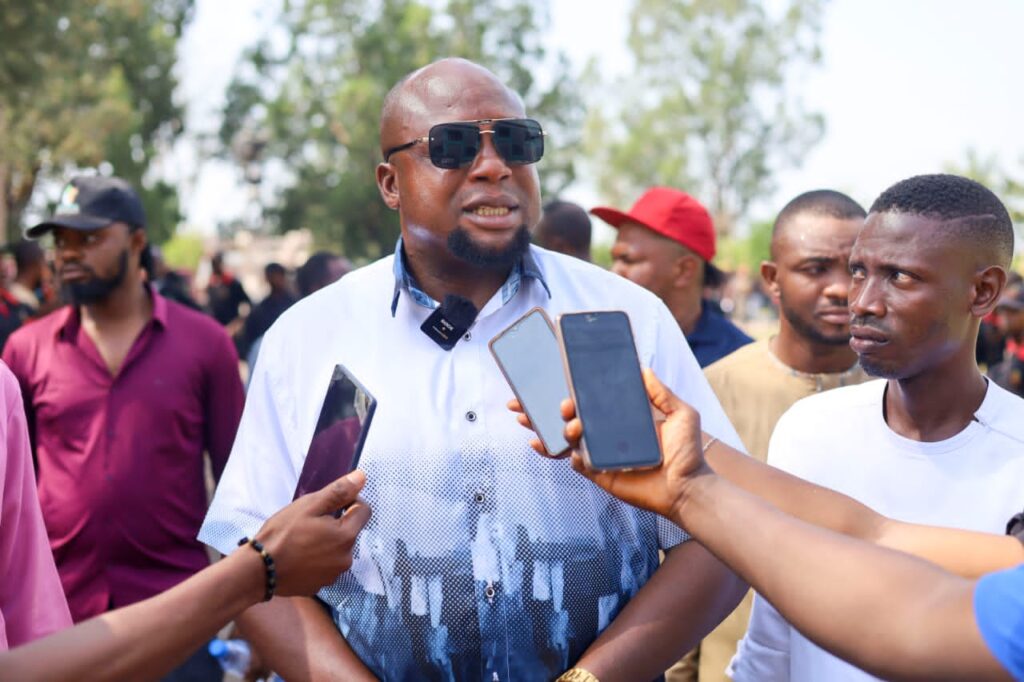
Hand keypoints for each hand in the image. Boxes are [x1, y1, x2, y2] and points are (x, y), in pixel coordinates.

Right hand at [254, 470, 371, 596]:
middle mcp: (345, 559)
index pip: (364, 511)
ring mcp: (333, 574)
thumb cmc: (281, 535)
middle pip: (350, 531)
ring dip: (326, 542)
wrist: (258, 570)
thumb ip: (338, 492)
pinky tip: (299, 556)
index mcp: (345, 536)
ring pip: (337, 549)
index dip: (350, 501)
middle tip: (309, 522)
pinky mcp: (320, 584)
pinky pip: (326, 565)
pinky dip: (317, 558)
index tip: (332, 503)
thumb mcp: (309, 506)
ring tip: (301, 540)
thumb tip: (361, 477)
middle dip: (335, 523)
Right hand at [510, 369, 711, 518]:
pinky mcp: (599, 474)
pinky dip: (564, 454)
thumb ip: (662, 393)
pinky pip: (576, 463)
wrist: (688, 488)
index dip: (575, 392)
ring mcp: (602, 454)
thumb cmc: (688, 454)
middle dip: (554, 409)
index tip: (559, 379)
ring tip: (571, 425)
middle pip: (574, 418)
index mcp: (623, 418)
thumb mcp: (681, 414)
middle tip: (557, 403)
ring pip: (571, 438)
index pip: (594, 401)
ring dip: (562, 429)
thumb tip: (643, 368)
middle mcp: (609, 434)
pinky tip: (562, 448)